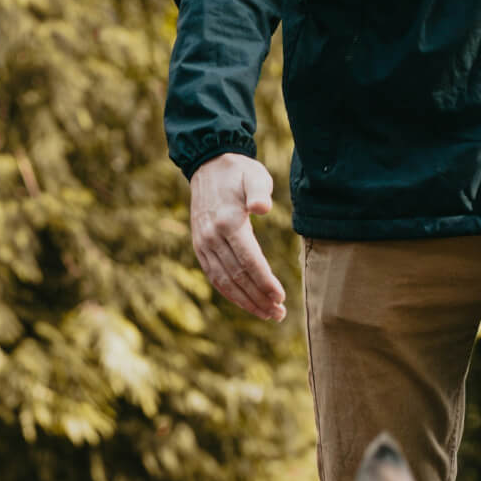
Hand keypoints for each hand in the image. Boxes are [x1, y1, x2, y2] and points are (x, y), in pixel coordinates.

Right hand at [190, 153, 287, 320]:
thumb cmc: (239, 172)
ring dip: (245, 301)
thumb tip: (263, 208)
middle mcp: (212, 237)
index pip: (248, 260)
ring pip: (224, 281)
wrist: (209, 166)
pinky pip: (215, 276)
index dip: (264, 280)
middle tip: (279, 313)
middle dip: (258, 298)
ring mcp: (203, 243)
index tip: (280, 296)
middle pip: (237, 276)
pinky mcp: (200, 247)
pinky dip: (230, 293)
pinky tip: (247, 302)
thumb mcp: (254, 175)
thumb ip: (260, 191)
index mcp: (228, 222)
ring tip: (268, 314)